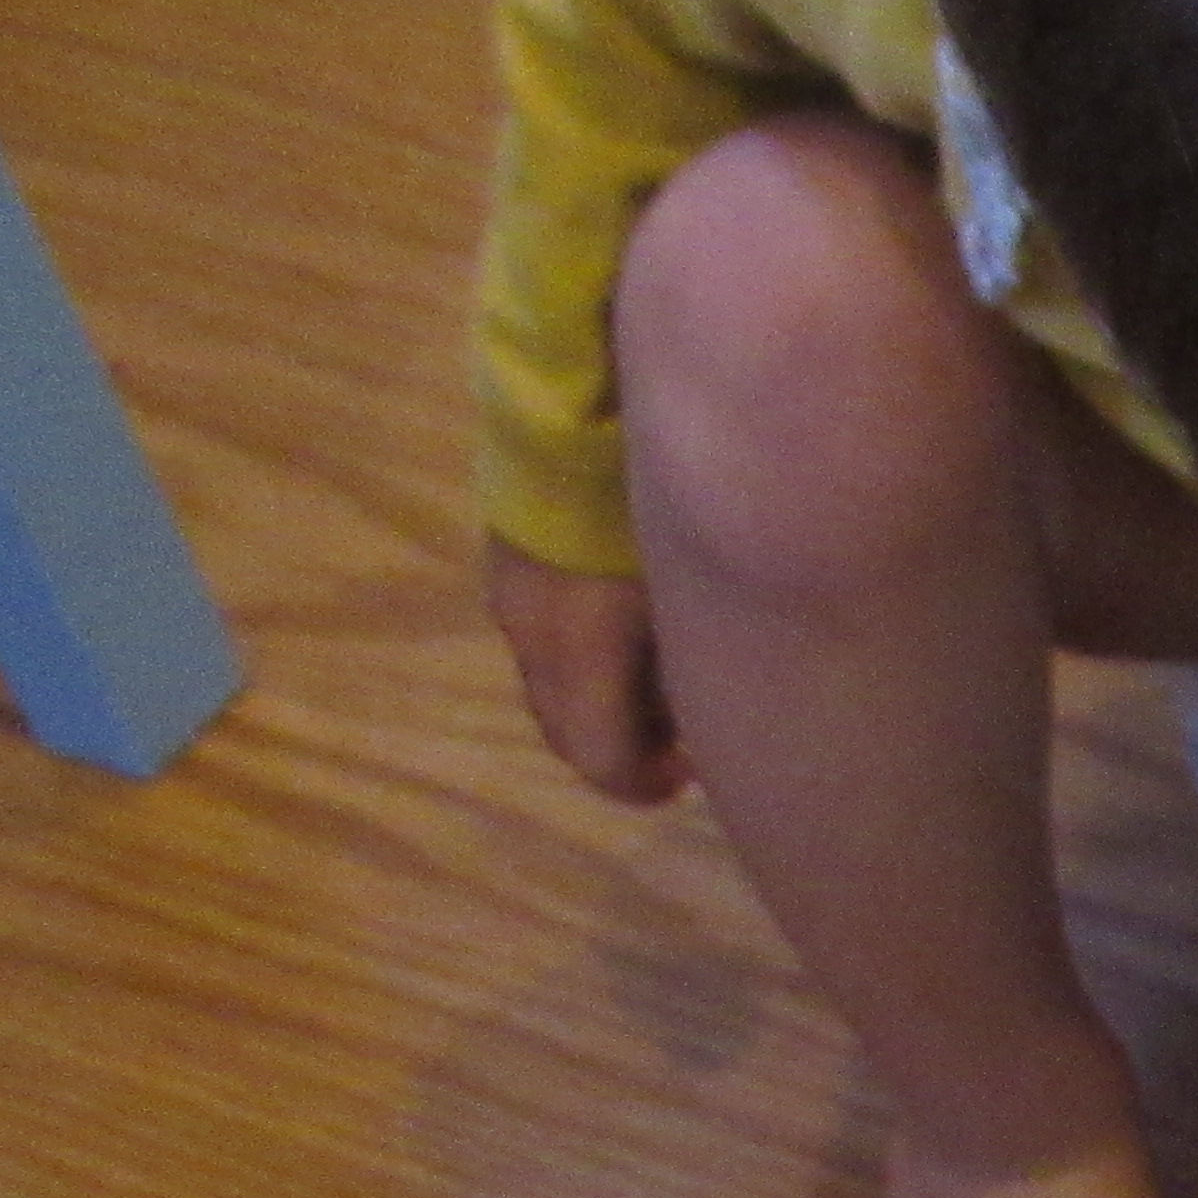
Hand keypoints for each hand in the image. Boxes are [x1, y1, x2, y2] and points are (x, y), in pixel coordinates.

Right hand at [485, 537, 686, 803]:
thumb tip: (693, 722)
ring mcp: (510, 603)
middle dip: (618, 753)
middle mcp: (534, 638)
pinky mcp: (504, 573)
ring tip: (650, 685)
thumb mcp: (690, 599)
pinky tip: (618, 634)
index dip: (642, 783)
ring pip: (546, 694)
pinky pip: (537, 646)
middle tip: (673, 740)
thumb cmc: (653, 518)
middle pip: (565, 735)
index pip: (601, 758)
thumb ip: (689, 668)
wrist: (583, 413)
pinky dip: (575, 666)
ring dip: (593, 711)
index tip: (686, 773)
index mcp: (584, 649)